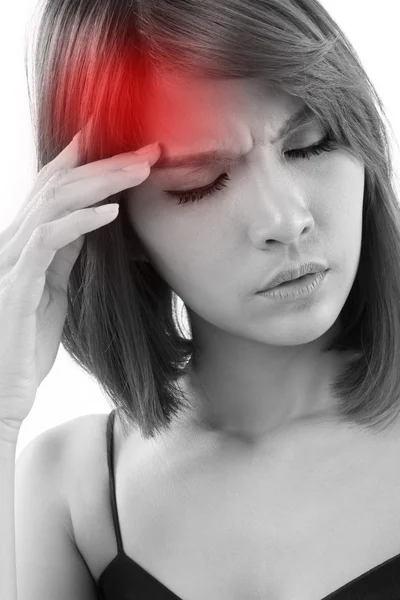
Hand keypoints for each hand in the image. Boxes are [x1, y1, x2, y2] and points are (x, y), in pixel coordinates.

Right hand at [0, 128, 159, 432]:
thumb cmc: (26, 342)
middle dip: (105, 163)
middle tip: (147, 151)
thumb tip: (90, 223)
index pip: (52, 188)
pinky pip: (51, 240)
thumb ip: (66, 256)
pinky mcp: (19, 283)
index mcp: (24, 242)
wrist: (0, 389)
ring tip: (139, 171)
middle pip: (58, 185)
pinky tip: (112, 212)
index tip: (121, 142)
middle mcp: (14, 241)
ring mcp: (13, 259)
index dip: (83, 160)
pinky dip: (82, 221)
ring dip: (100, 182)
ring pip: (55, 202)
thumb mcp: (54, 290)